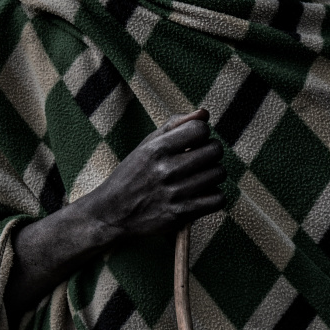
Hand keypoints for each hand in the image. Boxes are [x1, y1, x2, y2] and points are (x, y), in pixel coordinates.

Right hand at [88, 109, 226, 241]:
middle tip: (199, 159)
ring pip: (219, 173)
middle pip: (215, 150)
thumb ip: (175, 125)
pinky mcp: (181, 215)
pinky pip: (218, 199)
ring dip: (213, 174)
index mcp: (156, 149)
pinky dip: (214, 196)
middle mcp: (166, 170)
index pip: (201, 129)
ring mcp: (175, 194)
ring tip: (199, 177)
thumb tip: (205, 113)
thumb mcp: (146, 146)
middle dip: (211, 152)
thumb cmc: (131, 176)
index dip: (201, 133)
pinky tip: (201, 194)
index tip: (193, 142)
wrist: (110, 216)